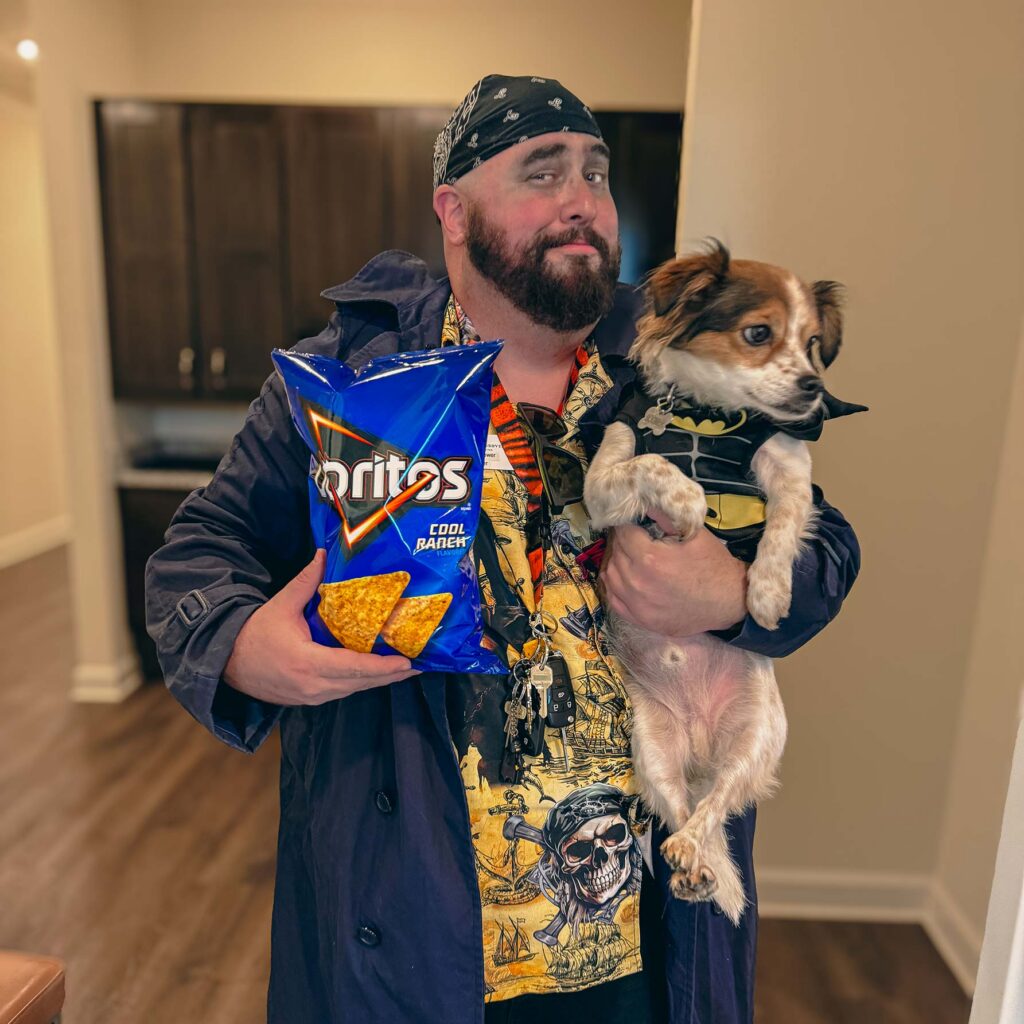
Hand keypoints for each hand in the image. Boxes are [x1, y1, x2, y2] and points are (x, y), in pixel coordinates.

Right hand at [223, 549, 419, 704]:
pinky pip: (343, 692)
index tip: (407, 662)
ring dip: (379, 680)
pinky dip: (361, 682)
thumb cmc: (253, 634)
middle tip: (418, 665)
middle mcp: (314, 686)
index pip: (353, 668)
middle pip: (361, 683)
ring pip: (354, 690)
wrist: (225, 663)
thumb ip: (305, 582)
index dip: (383, 667)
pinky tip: (377, 673)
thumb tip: (323, 554)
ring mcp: (312, 697)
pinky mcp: (309, 700)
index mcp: (308, 663)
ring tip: (404, 669)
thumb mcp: (280, 606)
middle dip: (391, 675)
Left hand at [600, 512, 748, 637]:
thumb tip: (642, 500)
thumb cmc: (712, 564)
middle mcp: (638, 582)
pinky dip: (615, 585)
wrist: (729, 601)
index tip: (633, 523)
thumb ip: (663, 516)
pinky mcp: (640, 620)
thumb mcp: (693, 533)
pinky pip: (613, 599)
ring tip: (630, 556)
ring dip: (617, 562)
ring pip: (610, 575)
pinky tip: (624, 577)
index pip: (623, 533)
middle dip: (623, 542)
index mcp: (650, 558)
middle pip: (616, 553)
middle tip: (634, 537)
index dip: (627, 524)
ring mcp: (637, 605)